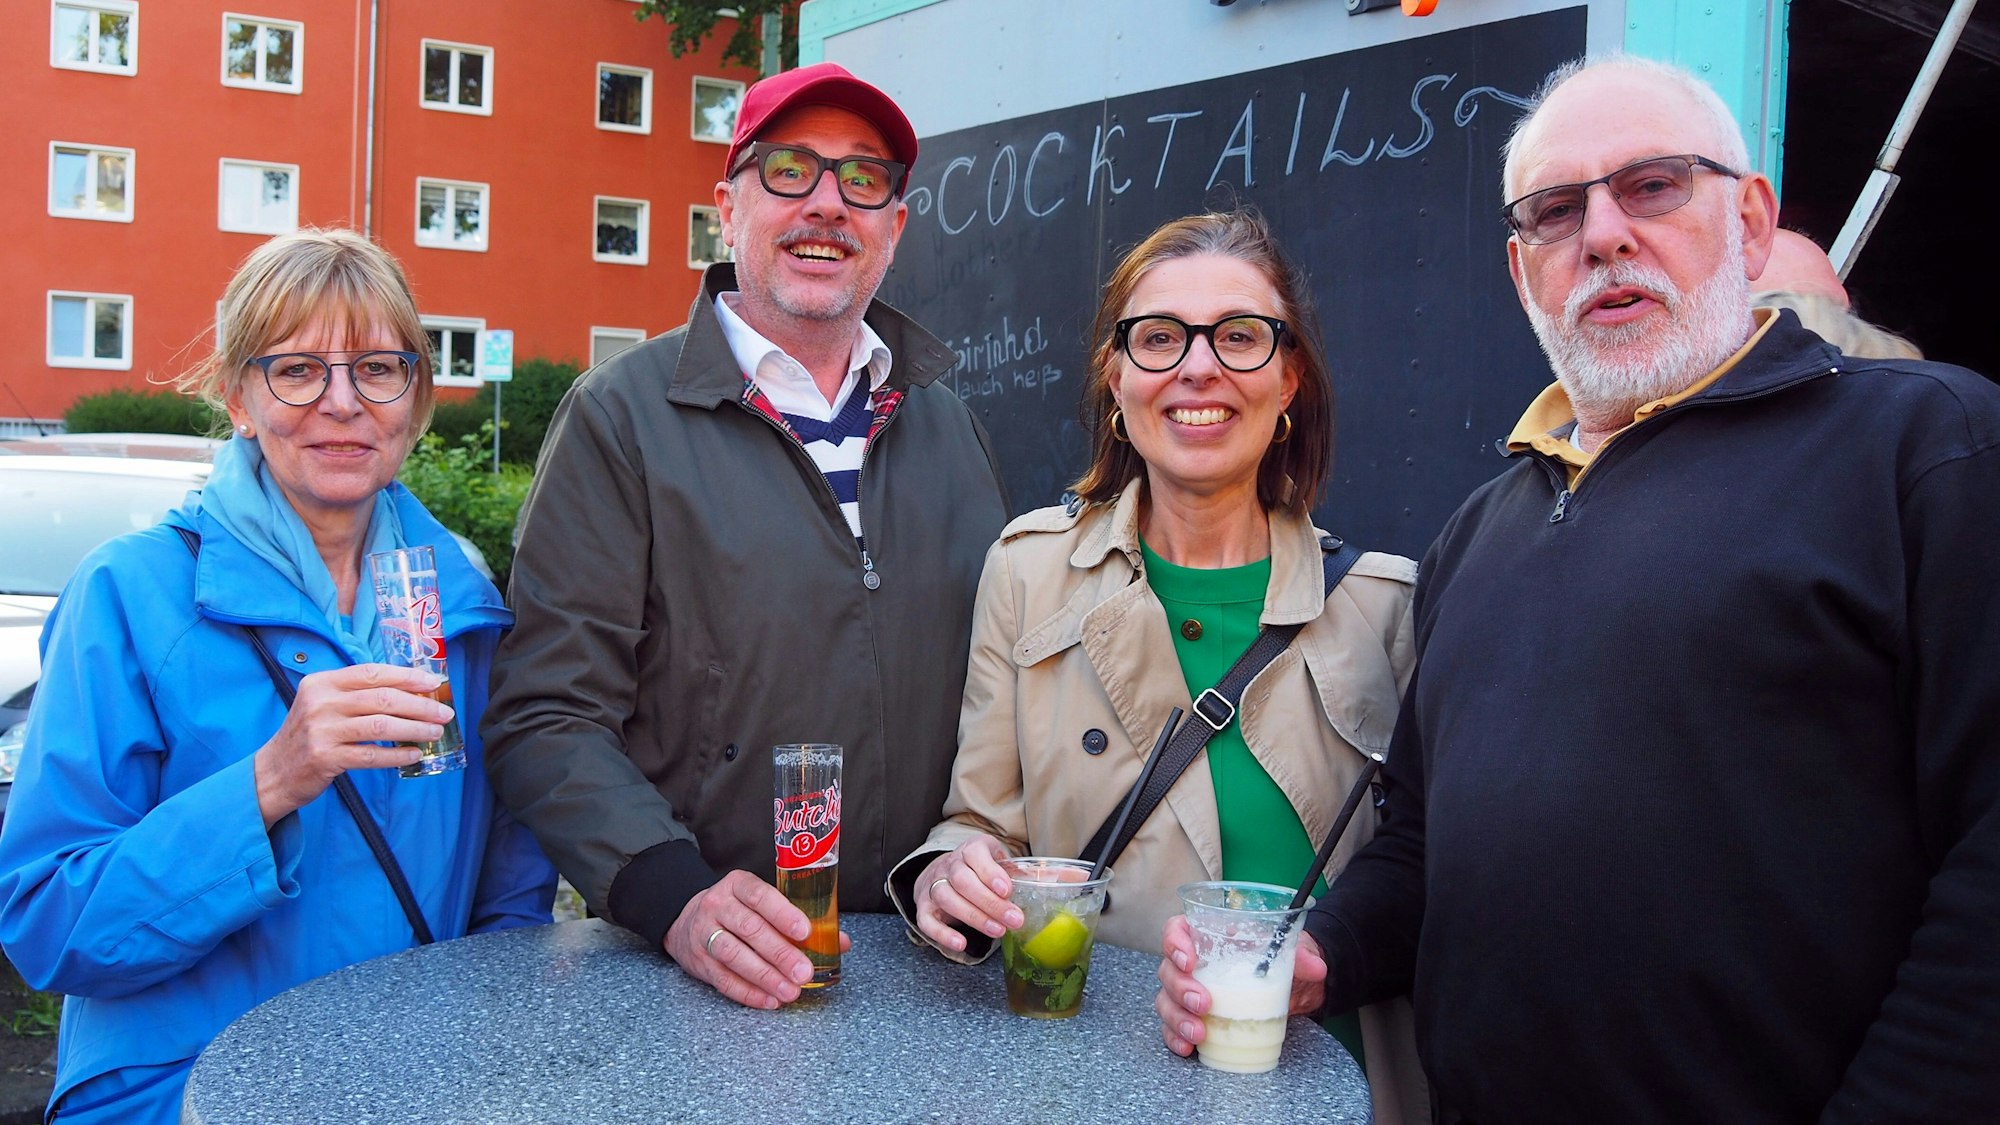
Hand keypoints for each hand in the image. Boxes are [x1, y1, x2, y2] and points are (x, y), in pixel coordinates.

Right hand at [252, 663, 449, 825]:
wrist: (273, 772)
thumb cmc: (309, 734)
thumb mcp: (324, 704)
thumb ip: (357, 694)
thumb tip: (411, 691)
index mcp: (322, 682)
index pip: (372, 673)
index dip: (407, 676)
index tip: (434, 683)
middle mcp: (320, 702)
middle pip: (382, 698)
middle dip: (420, 705)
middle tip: (444, 713)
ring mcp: (321, 730)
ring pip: (381, 726)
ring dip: (415, 729)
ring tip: (435, 733)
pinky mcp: (325, 758)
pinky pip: (372, 755)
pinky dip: (397, 755)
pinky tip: (414, 754)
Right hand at [664, 870, 851, 1009]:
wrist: (685, 919)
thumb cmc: (737, 911)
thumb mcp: (762, 903)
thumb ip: (799, 919)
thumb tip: (841, 941)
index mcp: (738, 885)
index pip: (760, 896)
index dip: (783, 914)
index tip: (805, 931)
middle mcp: (718, 905)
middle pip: (750, 929)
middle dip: (780, 953)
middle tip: (804, 972)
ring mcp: (704, 933)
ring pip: (734, 955)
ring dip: (765, 976)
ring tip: (789, 991)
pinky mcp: (698, 961)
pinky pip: (723, 979)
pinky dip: (748, 993)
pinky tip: (769, 1000)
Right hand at [914, 834, 1021, 951]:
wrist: (945, 872)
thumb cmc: (980, 870)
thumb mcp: (1000, 863)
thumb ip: (1023, 872)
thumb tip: (1061, 879)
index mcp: (971, 849)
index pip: (976, 855)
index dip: (991, 873)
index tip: (1007, 890)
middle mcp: (950, 864)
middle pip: (963, 881)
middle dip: (990, 902)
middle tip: (1014, 919)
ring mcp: (934, 884)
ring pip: (947, 898)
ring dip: (974, 917)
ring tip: (998, 931)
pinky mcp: (924, 906)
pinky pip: (926, 920)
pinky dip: (942, 933)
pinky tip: (961, 944)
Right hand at [1156, 921, 1327, 1056]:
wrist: (1290, 987)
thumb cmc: (1279, 959)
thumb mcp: (1292, 951)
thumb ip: (1302, 956)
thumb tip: (1315, 967)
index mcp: (1208, 936)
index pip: (1176, 930)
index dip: (1174, 943)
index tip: (1189, 960)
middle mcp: (1193, 964)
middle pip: (1168, 970)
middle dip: (1180, 988)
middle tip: (1203, 1002)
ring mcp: (1189, 992)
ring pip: (1166, 1001)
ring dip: (1177, 1017)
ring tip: (1199, 1032)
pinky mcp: (1192, 1018)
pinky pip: (1173, 1028)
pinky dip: (1176, 1037)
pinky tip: (1187, 1047)